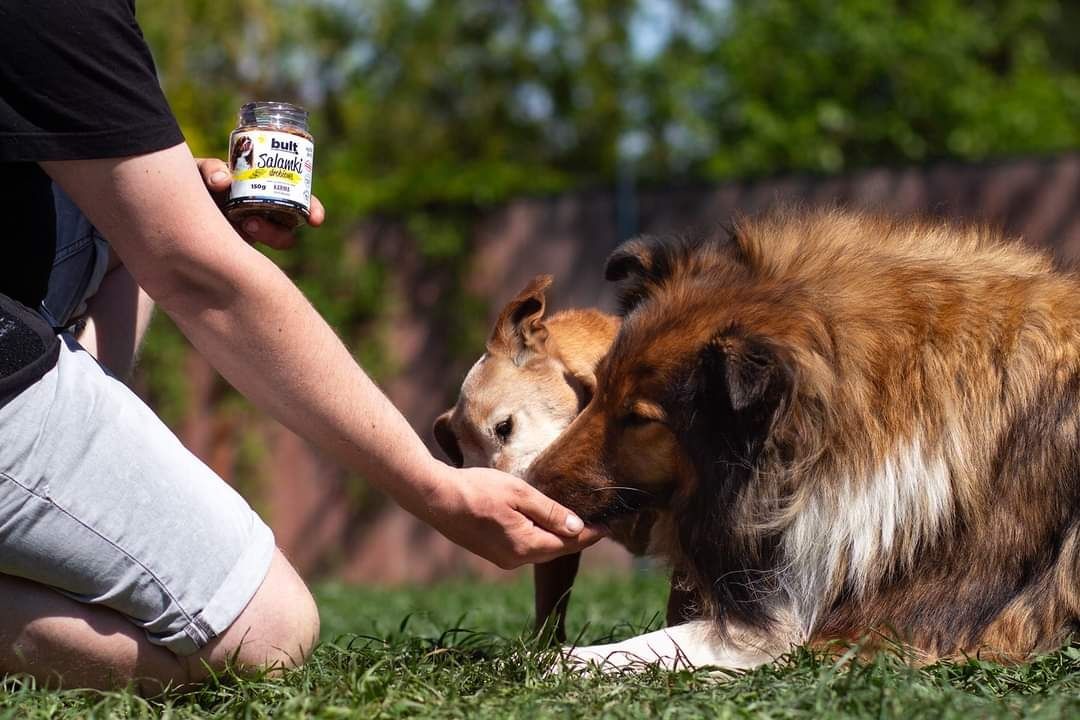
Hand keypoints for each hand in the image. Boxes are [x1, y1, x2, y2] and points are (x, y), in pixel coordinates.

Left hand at [195, 157, 325, 248]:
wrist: (169, 210)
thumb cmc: (185, 184)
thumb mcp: (195, 171)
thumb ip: (209, 170)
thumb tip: (225, 181)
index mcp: (262, 187)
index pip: (297, 195)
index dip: (311, 207)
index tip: (316, 220)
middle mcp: (263, 209)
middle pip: (290, 221)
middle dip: (286, 229)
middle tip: (256, 222)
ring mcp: (252, 230)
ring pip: (278, 239)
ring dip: (270, 235)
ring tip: (245, 226)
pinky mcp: (239, 250)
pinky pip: (255, 260)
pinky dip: (252, 259)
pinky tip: (235, 248)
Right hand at [422, 464, 605, 569]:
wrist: (435, 498)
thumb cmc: (478, 489)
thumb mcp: (520, 494)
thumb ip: (550, 512)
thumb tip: (578, 527)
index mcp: (526, 546)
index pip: (568, 544)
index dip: (590, 535)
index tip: (609, 526)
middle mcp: (516, 559)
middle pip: (555, 550)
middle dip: (576, 538)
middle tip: (597, 524)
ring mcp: (502, 558)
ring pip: (539, 549)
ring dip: (556, 538)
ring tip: (574, 523)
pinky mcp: (491, 552)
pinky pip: (524, 547)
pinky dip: (538, 537)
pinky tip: (543, 524)